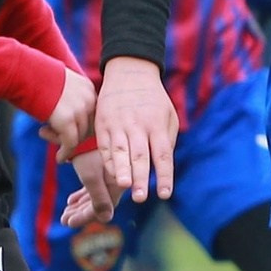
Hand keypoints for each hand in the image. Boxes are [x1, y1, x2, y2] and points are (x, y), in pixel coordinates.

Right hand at [42, 66, 97, 157]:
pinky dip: (65, 153)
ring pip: (78, 137)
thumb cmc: (34, 78)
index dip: (80, 127)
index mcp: (88, 88)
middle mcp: (88, 98)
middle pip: (87, 128)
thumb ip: (68, 100)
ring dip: (62, 141)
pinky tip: (59, 158)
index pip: (92, 115)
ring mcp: (79, 109)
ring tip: (43, 133)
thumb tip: (67, 123)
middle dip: (71, 135)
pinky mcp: (67, 121)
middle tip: (49, 133)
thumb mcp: (59, 86)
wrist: (23, 72)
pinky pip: (70, 144)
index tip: (68, 134)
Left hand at [58, 150, 113, 228]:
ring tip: (66, 212)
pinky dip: (81, 195)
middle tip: (64, 219)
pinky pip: (92, 187)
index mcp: (116, 185)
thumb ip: (98, 199)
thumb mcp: (91, 176)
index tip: (68, 223)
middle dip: (78, 213)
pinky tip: (71, 201)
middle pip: (96, 204)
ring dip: (79, 205)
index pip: (101, 208)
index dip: (83, 217)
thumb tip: (106, 219)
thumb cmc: (90, 150)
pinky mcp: (101, 167)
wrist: (90, 123)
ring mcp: (108, 175)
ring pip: (93, 196)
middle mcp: (115, 182)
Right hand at [96, 55, 178, 202]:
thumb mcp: (168, 115)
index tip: (164, 194)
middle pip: (140, 156)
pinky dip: (107, 162)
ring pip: (119, 152)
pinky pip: (104, 146)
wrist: (129, 72)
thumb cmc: (153, 99)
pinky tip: (110, 175)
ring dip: (121, 171)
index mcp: (156, 124)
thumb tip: (162, 166)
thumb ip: (167, 140)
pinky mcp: (103, 124)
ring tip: (123, 186)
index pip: (162, 155)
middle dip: (140, 178)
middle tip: (140, 198)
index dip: (164, 176)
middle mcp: (137, 125)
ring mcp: (118, 124)